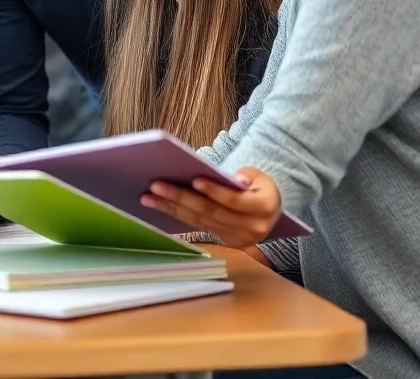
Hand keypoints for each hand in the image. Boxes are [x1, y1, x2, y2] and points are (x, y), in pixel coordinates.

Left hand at [141, 167, 282, 247]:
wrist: (271, 214)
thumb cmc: (260, 188)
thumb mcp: (259, 177)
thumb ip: (245, 177)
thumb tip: (236, 181)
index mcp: (263, 208)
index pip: (234, 200)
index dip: (214, 191)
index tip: (194, 180)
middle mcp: (252, 227)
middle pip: (211, 211)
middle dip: (181, 198)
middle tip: (156, 186)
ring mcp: (238, 239)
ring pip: (200, 221)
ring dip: (171, 208)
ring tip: (148, 197)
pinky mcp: (225, 242)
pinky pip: (198, 226)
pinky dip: (178, 215)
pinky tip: (159, 206)